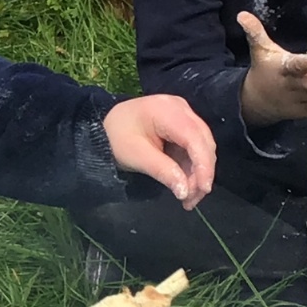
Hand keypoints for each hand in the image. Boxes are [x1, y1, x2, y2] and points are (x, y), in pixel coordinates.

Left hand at [102, 94, 215, 209]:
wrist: (103, 130)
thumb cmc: (115, 139)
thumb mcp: (136, 156)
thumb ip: (163, 171)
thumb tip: (185, 191)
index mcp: (166, 110)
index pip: (194, 137)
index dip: (203, 164)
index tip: (203, 188)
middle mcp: (180, 108)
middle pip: (202, 142)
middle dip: (201, 173)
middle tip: (191, 199)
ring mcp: (183, 115)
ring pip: (201, 147)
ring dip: (198, 174)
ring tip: (187, 198)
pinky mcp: (182, 126)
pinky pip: (194, 148)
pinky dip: (191, 168)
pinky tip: (185, 186)